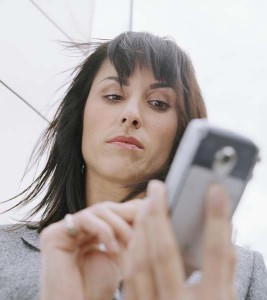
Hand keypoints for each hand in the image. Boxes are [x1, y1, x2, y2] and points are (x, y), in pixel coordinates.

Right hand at [40, 200, 140, 299]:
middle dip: (130, 217)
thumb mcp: (119, 257)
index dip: (134, 212)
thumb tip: (148, 210)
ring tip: (131, 245)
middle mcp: (76, 227)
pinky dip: (105, 232)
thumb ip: (127, 233)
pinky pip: (86, 220)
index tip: (154, 219)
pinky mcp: (53, 234)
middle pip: (108, 207)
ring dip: (121, 226)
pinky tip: (113, 251)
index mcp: (89, 231)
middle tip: (146, 228)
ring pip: (100, 210)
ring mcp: (63, 229)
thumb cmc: (97, 291)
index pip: (114, 211)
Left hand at [122, 180, 235, 299]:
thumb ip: (225, 266)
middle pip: (165, 254)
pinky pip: (129, 276)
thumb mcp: (225, 299)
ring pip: (139, 263)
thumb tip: (225, 228)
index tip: (214, 190)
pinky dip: (132, 249)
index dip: (217, 221)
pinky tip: (137, 232)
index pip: (218, 256)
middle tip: (157, 188)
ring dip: (141, 229)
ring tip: (145, 205)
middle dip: (159, 215)